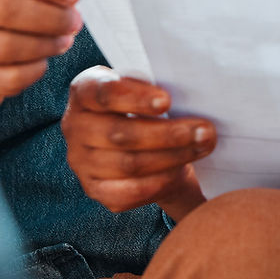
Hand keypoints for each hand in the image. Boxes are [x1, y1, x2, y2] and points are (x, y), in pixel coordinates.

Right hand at [62, 66, 211, 220]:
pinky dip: (157, 183)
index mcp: (84, 90)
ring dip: (172, 157)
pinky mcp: (93, 188)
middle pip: (120, 134)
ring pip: (128, 164)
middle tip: (205, 130)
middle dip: (167, 134)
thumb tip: (191, 96)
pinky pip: (126, 192)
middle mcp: (74, 126)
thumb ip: (154, 89)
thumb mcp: (144, 87)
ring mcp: (80, 160)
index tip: (168, 101)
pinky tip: (180, 172)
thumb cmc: (143, 104)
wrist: (138, 138)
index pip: (103, 93)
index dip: (135, 98)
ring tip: (202, 147)